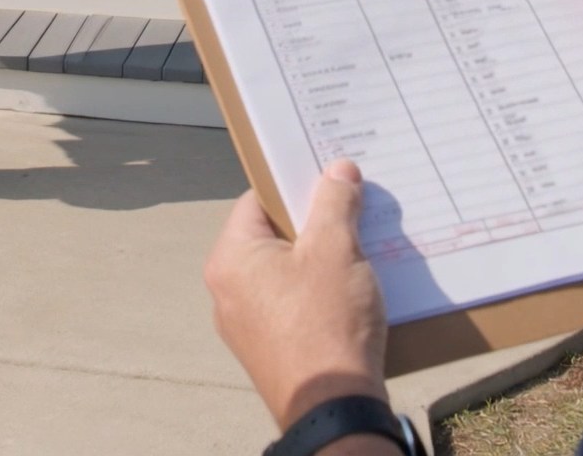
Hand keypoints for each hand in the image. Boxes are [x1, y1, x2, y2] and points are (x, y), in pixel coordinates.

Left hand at [205, 162, 387, 430]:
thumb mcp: (335, 249)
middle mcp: (226, 290)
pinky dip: (317, 294)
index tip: (327, 180)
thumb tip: (338, 171)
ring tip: (356, 251)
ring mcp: (245, 324)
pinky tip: (350, 293)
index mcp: (230, 258)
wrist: (335, 412)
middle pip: (272, 236)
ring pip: (284, 272)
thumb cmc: (327, 325)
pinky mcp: (268, 350)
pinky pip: (290, 305)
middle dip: (312, 224)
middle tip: (348, 212)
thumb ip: (334, 203)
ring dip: (319, 260)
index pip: (258, 200)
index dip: (294, 185)